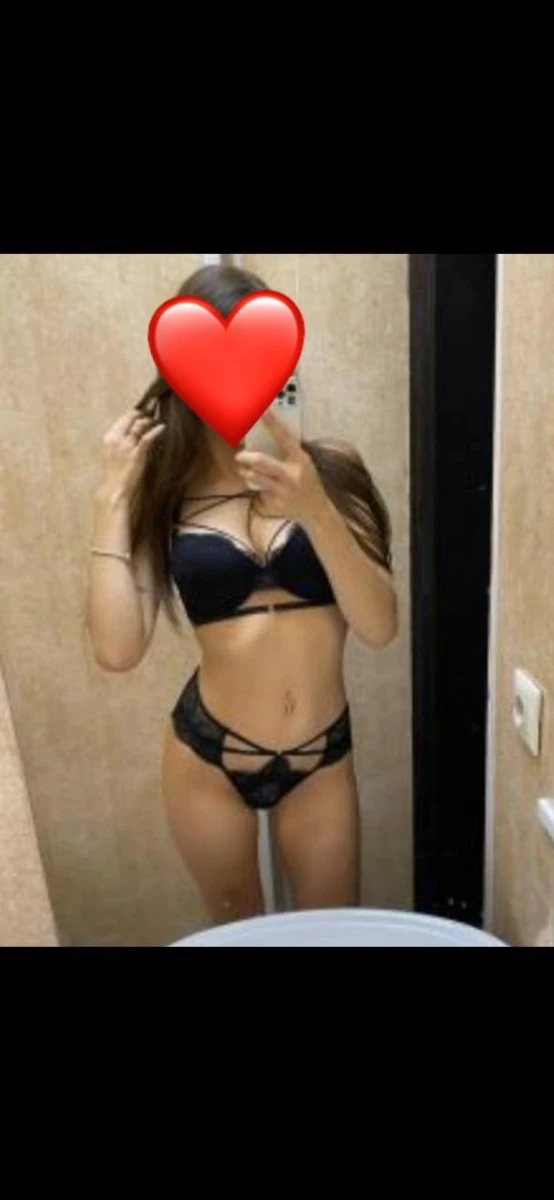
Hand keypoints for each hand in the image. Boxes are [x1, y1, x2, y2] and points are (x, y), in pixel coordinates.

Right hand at [100, 404, 165, 497]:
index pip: (124, 418)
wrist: (114, 489)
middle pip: (131, 417)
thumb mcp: (115, 453)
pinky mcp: (136, 453)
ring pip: (139, 424)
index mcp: (109, 437)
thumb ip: (122, 441)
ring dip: (150, 419)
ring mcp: (125, 446)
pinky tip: (163, 427)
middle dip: (143, 411)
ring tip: (158, 417)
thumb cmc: (116, 473)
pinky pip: (147, 437)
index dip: (135, 412)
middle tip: (154, 408)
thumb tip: (135, 431)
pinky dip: (156, 430)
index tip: (145, 409)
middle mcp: (116, 438)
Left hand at [234, 408, 327, 525]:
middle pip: (261, 461)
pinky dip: (257, 487)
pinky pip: (258, 490)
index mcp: (300, 460)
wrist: (316, 510)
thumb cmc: (307, 481)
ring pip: (254, 477)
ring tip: (246, 471)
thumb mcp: (304, 463)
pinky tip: (265, 489)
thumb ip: (287, 453)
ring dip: (246, 473)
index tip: (262, 411)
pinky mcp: (274, 503)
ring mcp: (282, 490)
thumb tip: (262, 439)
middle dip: (246, 457)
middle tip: (240, 456)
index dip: (272, 424)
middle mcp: (291, 475)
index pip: (284, 438)